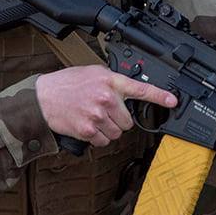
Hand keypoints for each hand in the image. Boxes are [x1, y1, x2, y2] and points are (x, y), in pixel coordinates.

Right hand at [35, 66, 177, 147]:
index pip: (140, 89)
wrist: (42, 98)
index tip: (172, 101)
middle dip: (119, 119)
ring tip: (93, 118)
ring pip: (117, 133)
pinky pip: (104, 141)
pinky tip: (87, 126)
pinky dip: (98, 138)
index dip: (159, 96)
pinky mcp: (88, 131)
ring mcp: (97, 116)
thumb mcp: (92, 73)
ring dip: (108, 129)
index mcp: (109, 81)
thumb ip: (111, 81)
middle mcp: (106, 98)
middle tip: (103, 112)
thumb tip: (128, 91)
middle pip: (128, 121)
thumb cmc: (66, 85)